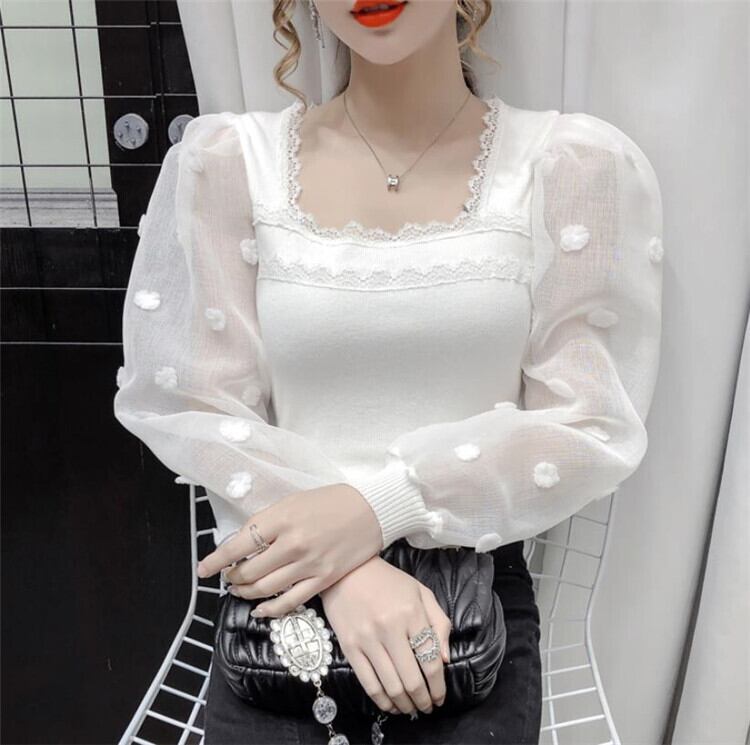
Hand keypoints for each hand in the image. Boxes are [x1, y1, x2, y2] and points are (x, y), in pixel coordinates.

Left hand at [196, 483, 383, 615]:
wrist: (371, 509)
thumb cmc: (330, 501)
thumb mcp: (293, 501)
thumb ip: (268, 521)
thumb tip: (242, 543)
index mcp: (282, 518)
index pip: (238, 545)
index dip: (216, 560)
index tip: (204, 570)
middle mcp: (292, 543)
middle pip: (249, 571)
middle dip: (232, 577)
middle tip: (228, 577)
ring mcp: (309, 563)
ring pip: (265, 589)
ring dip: (246, 593)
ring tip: (240, 589)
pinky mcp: (323, 578)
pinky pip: (290, 602)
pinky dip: (270, 609)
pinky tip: (260, 608)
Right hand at [320, 555, 451, 716]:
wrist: (347, 571)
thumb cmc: (388, 582)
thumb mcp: (420, 592)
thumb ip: (439, 623)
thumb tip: (445, 659)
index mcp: (411, 613)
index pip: (430, 659)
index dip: (438, 685)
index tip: (440, 696)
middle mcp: (390, 628)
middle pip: (412, 679)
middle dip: (423, 700)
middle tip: (427, 707)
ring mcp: (367, 639)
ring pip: (391, 686)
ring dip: (404, 704)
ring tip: (410, 708)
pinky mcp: (349, 647)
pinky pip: (368, 683)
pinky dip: (382, 701)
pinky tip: (390, 704)